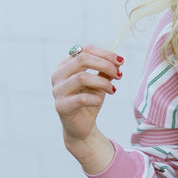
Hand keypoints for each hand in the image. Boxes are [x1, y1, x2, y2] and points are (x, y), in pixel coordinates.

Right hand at [51, 45, 122, 170]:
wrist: (82, 126)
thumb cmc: (90, 100)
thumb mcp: (100, 82)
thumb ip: (106, 70)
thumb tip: (119, 60)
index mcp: (66, 65)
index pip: (85, 50)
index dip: (105, 53)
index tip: (121, 61)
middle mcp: (58, 75)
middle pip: (82, 59)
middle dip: (105, 65)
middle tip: (119, 74)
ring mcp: (57, 91)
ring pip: (82, 77)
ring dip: (103, 82)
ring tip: (112, 89)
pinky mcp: (61, 106)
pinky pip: (81, 98)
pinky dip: (96, 98)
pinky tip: (100, 101)